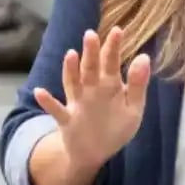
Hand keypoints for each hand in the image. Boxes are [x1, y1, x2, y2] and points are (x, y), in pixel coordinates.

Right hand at [30, 27, 151, 174]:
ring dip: (71, 70)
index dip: (113, 47)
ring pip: (74, 84)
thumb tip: (144, 57)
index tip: (118, 30)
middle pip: (90, 68)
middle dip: (91, 53)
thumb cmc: (115, 126)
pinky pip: (57, 110)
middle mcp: (91, 90)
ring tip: (71, 54)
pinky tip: (40, 92)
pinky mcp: (67, 120)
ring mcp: (77, 104)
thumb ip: (137, 85)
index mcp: (110, 86)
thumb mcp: (133, 108)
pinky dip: (48, 102)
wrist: (94, 153)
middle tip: (91, 34)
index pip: (111, 63)